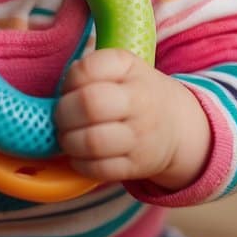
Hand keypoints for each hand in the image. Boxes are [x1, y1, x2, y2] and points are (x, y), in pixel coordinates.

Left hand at [55, 48, 210, 188]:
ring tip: (68, 137)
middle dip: (63, 113)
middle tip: (60, 117)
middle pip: (89, 104)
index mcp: (129, 67)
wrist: (176, 124)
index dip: (69, 81)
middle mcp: (139, 100)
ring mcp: (140, 135)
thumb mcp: (120, 68)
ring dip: (68, 141)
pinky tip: (79, 155)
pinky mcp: (137, 165)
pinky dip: (80, 163)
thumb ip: (89, 70)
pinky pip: (99, 169)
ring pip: (92, 141)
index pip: (88, 68)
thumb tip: (61, 90)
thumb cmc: (134, 92)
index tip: (69, 89)